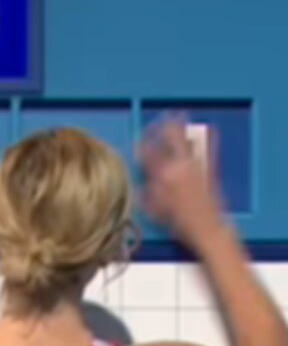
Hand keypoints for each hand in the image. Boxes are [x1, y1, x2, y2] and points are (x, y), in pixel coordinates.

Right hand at [138, 118, 227, 249]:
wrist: (209, 229)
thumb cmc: (180, 224)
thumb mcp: (154, 210)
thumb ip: (145, 191)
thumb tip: (141, 181)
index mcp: (161, 175)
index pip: (147, 152)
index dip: (140, 144)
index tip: (137, 140)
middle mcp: (178, 166)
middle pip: (167, 139)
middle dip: (160, 127)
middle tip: (156, 121)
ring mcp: (195, 165)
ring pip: (185, 139)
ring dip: (179, 127)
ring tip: (176, 116)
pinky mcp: (209, 169)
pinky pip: (206, 149)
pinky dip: (205, 138)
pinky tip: (206, 130)